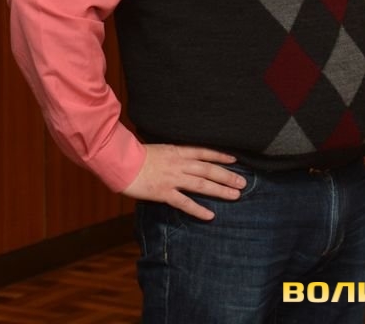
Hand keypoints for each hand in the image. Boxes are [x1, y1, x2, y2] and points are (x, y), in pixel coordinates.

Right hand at [122, 144, 245, 220]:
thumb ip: (171, 154)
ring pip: (201, 185)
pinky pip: (184, 203)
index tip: (235, 159)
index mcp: (176, 152)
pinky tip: (210, 215)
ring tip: (235, 195)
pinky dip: (198, 209)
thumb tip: (180, 157)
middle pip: (208, 170)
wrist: (121, 162)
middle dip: (227, 175)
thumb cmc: (135, 155)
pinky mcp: (164, 193)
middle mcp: (178, 165)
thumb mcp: (157, 149)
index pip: (203, 152)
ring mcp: (172, 179)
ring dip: (220, 190)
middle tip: (243, 182)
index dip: (220, 155)